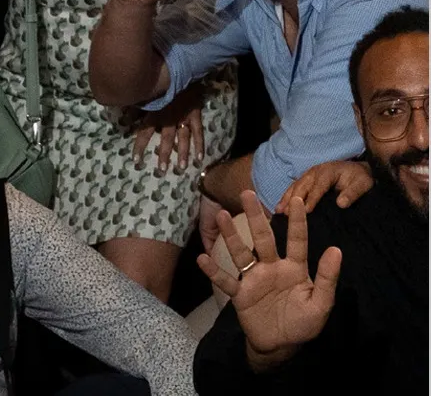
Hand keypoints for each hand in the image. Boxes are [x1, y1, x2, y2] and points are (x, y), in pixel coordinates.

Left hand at [131, 83, 204, 172]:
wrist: (180, 65)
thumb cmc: (160, 79)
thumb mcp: (146, 91)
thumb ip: (136, 105)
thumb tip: (124, 117)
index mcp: (156, 112)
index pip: (145, 132)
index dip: (140, 146)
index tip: (136, 160)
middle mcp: (169, 117)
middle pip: (166, 138)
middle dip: (164, 154)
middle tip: (162, 170)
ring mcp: (184, 116)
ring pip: (183, 137)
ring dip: (183, 153)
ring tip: (182, 168)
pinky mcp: (195, 113)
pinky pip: (198, 130)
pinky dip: (200, 144)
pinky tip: (200, 157)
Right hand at [197, 191, 340, 369]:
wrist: (280, 346)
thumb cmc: (302, 322)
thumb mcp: (320, 305)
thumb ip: (327, 279)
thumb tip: (336, 250)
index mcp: (294, 268)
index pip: (297, 241)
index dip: (297, 222)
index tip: (298, 199)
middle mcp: (271, 267)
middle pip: (263, 238)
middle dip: (255, 216)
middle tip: (247, 193)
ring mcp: (254, 279)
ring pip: (242, 253)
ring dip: (231, 235)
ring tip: (222, 215)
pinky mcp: (240, 294)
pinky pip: (226, 281)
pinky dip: (214, 271)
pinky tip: (202, 258)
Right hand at [276, 160, 372, 214]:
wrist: (359, 171)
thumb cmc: (360, 179)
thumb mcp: (363, 184)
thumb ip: (353, 193)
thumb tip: (341, 203)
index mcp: (328, 171)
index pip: (318, 186)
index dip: (312, 198)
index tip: (306, 211)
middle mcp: (316, 171)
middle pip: (302, 185)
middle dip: (293, 199)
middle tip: (286, 213)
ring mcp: (309, 175)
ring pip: (295, 186)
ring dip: (286, 198)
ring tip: (278, 211)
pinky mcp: (307, 180)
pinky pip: (295, 187)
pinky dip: (286, 196)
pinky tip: (280, 207)